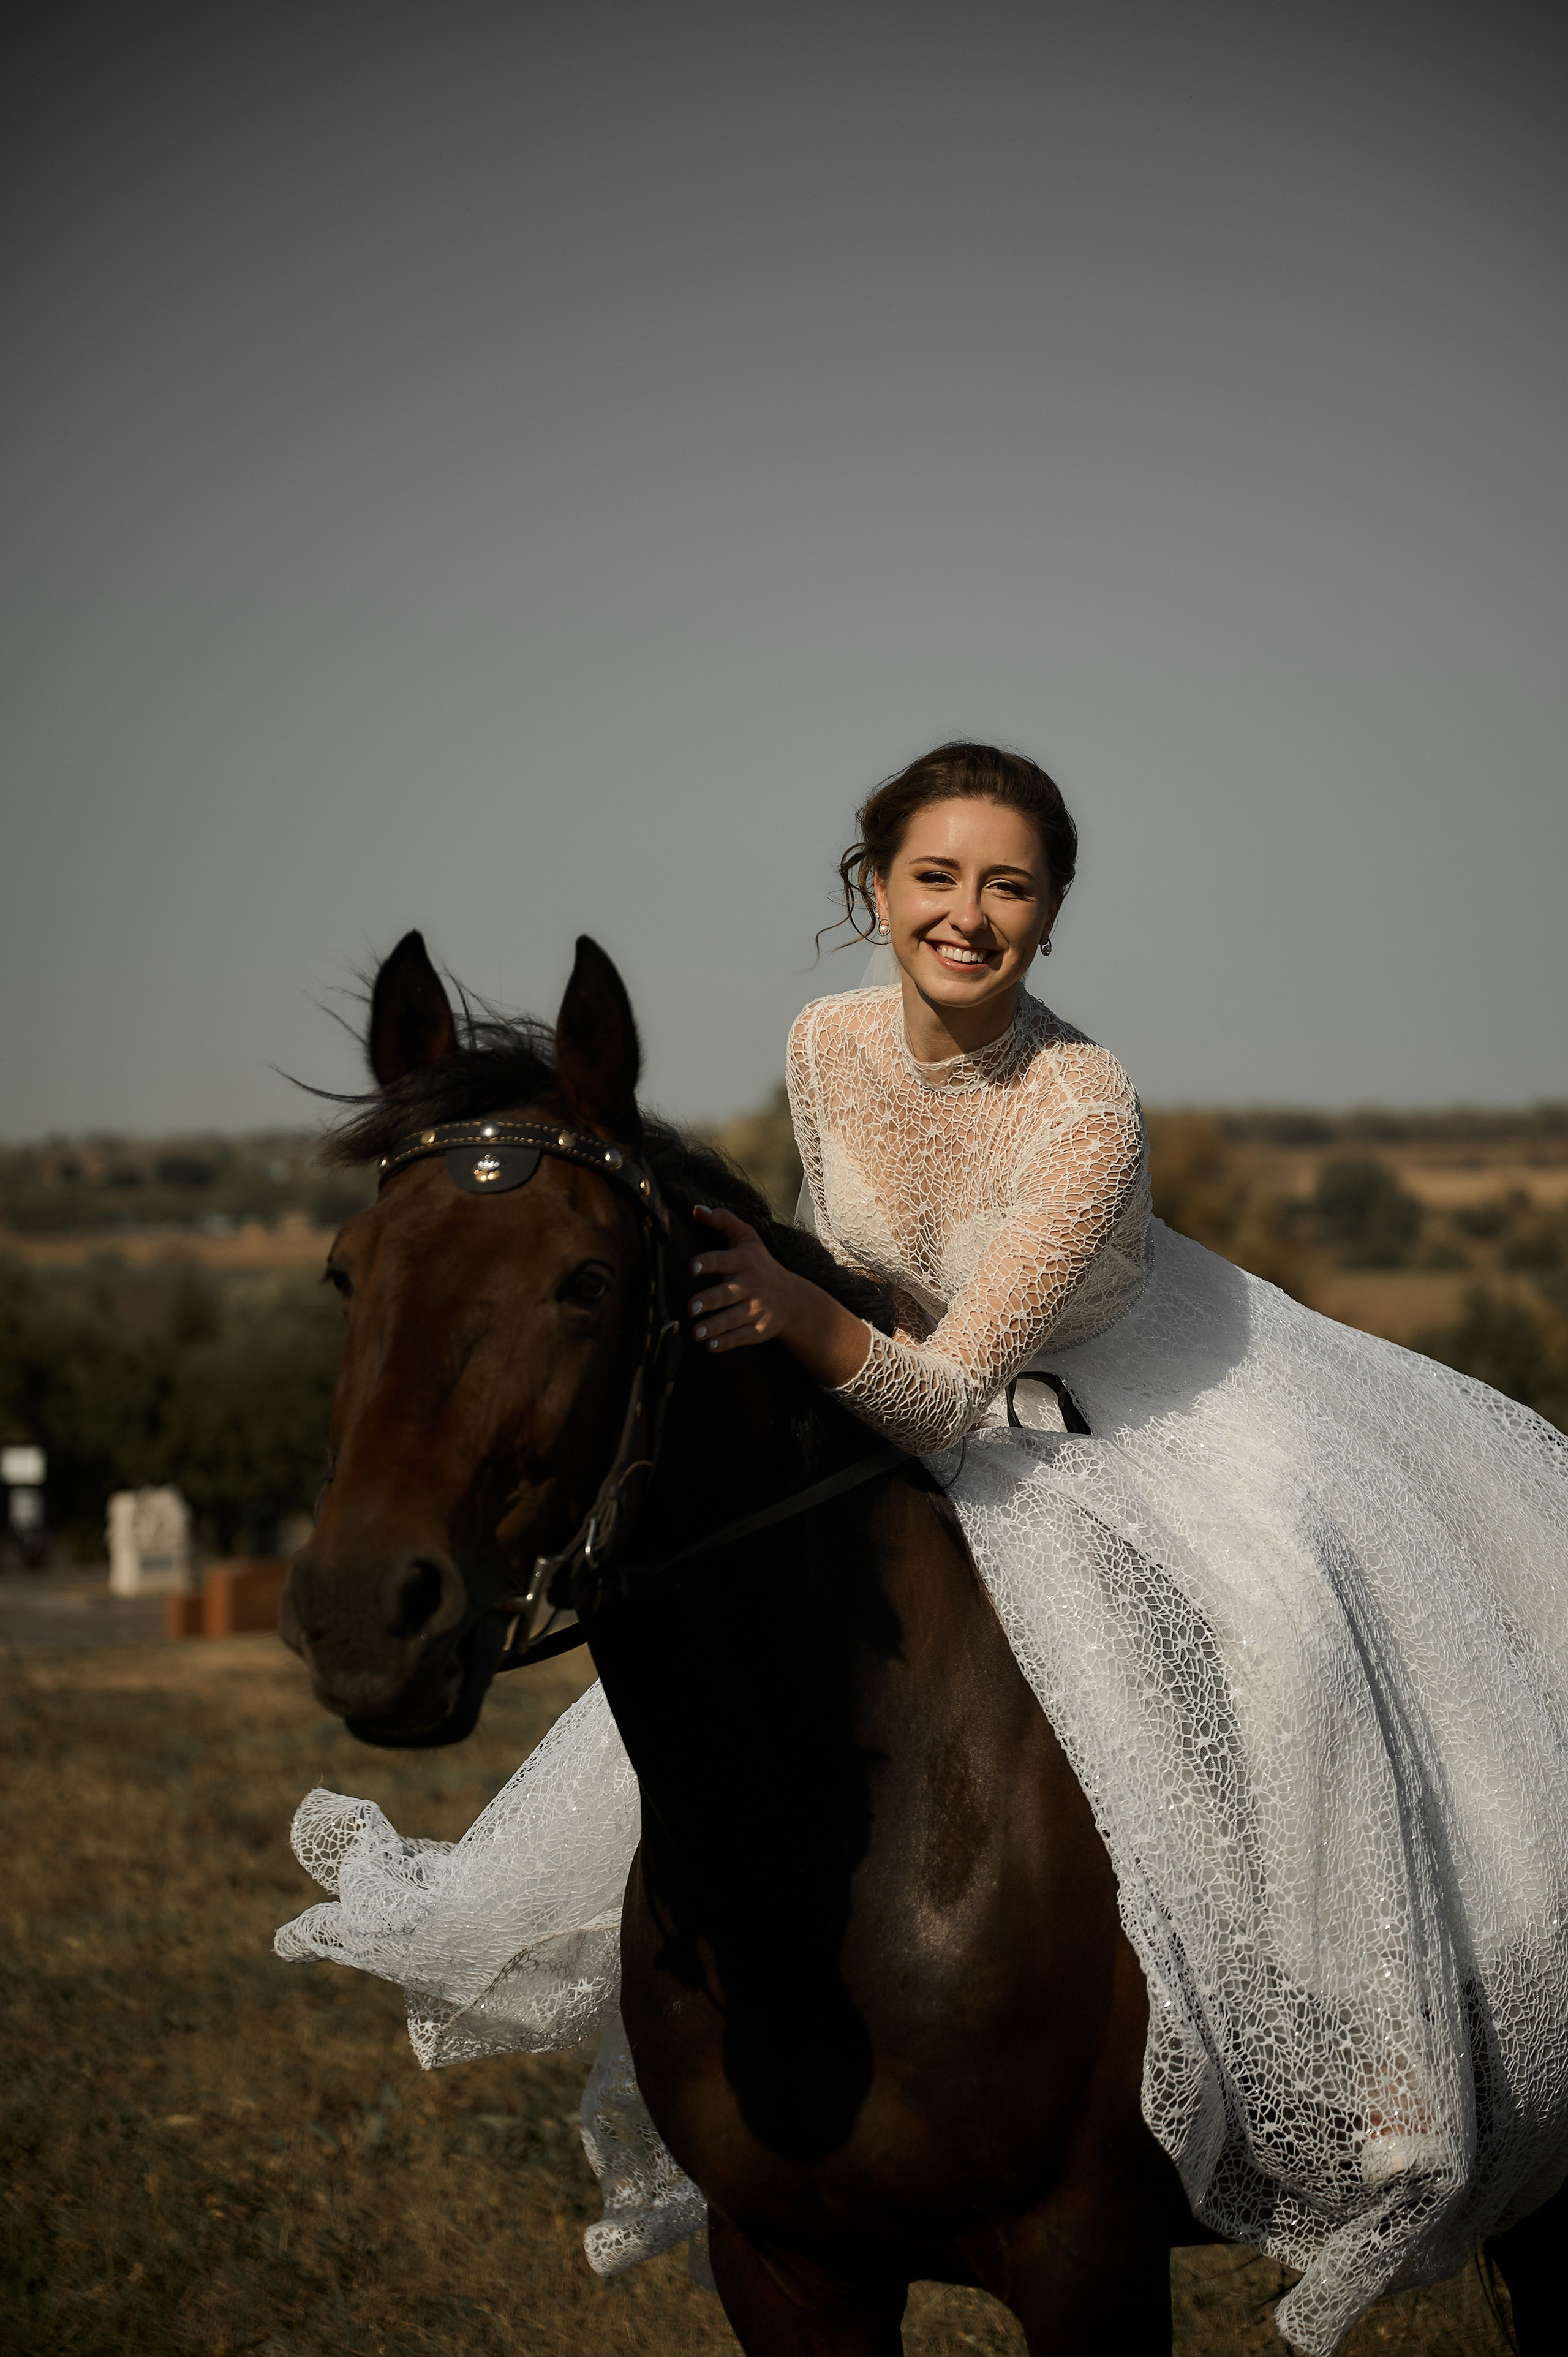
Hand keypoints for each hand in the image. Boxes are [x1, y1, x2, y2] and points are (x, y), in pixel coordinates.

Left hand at [686, 1205, 873, 1386]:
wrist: (793, 1298)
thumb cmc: (759, 1264)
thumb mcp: (747, 1238)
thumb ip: (723, 1221)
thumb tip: (696, 1209)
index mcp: (744, 1261)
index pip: (724, 1260)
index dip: (708, 1262)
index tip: (691, 1267)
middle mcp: (750, 1285)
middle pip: (727, 1293)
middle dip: (709, 1300)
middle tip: (690, 1307)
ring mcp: (756, 1309)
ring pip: (733, 1318)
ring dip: (714, 1326)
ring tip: (696, 1332)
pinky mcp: (759, 1329)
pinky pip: (742, 1337)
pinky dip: (727, 1342)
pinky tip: (711, 1346)